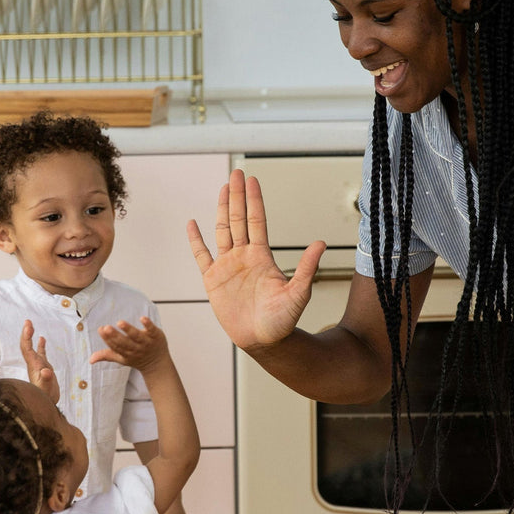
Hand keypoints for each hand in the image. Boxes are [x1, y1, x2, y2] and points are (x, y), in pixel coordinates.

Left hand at [20, 319, 58, 403]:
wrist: (46, 404)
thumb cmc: (45, 397)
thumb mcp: (47, 389)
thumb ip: (46, 380)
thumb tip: (46, 372)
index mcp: (34, 365)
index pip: (27, 348)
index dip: (26, 337)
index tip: (28, 326)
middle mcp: (34, 363)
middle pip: (27, 345)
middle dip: (27, 333)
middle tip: (28, 321)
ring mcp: (38, 365)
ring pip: (32, 348)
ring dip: (31, 337)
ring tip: (31, 326)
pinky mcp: (43, 368)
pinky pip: (41, 353)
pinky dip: (40, 345)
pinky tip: (42, 339)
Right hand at [91, 317, 170, 370]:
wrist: (157, 364)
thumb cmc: (137, 358)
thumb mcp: (121, 358)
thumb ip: (106, 356)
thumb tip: (90, 360)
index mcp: (126, 354)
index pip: (115, 347)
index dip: (108, 339)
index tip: (101, 329)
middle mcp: (136, 349)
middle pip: (125, 343)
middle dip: (115, 335)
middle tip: (106, 327)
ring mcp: (146, 343)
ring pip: (137, 336)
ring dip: (129, 330)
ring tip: (120, 322)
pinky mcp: (156, 336)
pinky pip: (152, 330)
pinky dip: (148, 325)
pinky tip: (142, 318)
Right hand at [186, 169, 325, 350]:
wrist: (265, 341)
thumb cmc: (283, 320)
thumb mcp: (299, 293)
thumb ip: (307, 268)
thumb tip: (321, 243)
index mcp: (262, 256)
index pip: (256, 221)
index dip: (253, 200)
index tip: (252, 180)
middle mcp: (244, 256)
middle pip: (237, 219)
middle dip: (236, 195)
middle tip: (236, 173)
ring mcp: (228, 266)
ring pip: (222, 231)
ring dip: (221, 209)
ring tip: (222, 188)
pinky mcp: (213, 280)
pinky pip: (202, 256)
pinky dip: (196, 240)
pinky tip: (192, 224)